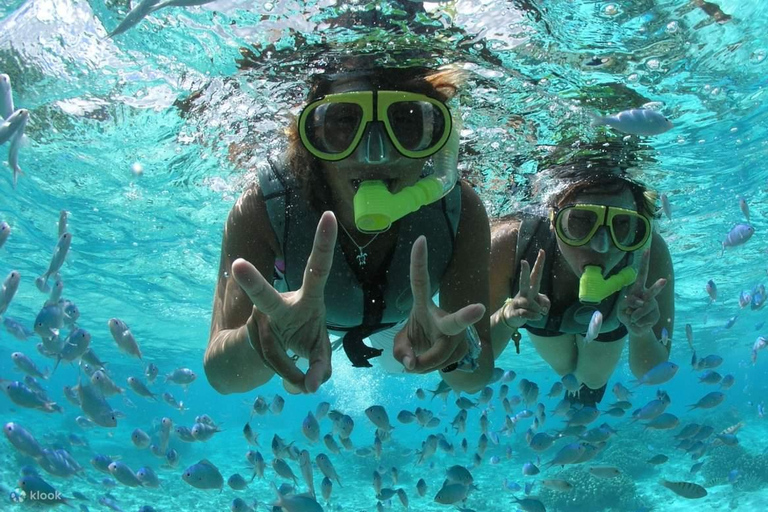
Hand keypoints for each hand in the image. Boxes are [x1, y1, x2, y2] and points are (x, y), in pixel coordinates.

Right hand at [231, 211, 335, 393]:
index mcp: (308, 300)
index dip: (323, 243)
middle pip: (266, 298)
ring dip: (291, 372)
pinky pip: (270, 368)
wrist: (267, 352)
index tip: (328, 215)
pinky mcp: (251, 343)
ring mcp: (261, 326)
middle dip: (253, 285)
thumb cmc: (304, 338)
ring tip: (305, 384)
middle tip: (237, 265)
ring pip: (272, 354)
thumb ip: (320, 368)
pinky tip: (298, 384)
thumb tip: (308, 388)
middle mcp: (280, 308)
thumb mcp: (319, 351)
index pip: (318, 268)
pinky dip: (291, 380)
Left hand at [393, 236, 485, 372]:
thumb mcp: (401, 343)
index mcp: (423, 306)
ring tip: (417, 361)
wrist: (437, 353)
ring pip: (441, 356)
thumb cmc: (416, 338)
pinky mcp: (465, 349)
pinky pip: (444, 365)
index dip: (419, 261)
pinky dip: (431, 368)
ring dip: (424, 363)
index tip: (421, 239)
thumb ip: (401, 351)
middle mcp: (444, 318)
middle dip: (466, 317)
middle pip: (453, 321)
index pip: (420, 282)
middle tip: (479, 309)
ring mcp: (458, 335)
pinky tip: (430, 362)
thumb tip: (412, 363)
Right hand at [499, 249, 549, 328]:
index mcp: (530, 288)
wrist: (511, 317)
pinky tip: (538, 317)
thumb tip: (543, 309)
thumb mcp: (539, 303)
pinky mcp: (514, 312)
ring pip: (528, 302)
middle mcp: (523, 292)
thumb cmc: (527, 306)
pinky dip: (534, 316)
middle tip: (523, 261)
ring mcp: (518, 302)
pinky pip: (526, 313)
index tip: (542, 250)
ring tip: (541, 313)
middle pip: (524, 280)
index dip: (539, 263)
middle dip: (524, 271)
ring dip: (537, 309)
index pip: (536, 273)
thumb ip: (545, 302)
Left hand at [617, 250, 666, 336]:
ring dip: (633, 315)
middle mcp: (647, 295)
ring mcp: (653, 305)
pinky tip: (638, 323)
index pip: (642, 274)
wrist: (634, 328)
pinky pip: (643, 319)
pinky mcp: (656, 315)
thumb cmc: (627, 314)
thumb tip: (642, 304)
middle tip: (664, 280)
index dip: (644, 262)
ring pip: (644, 308)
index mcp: (638, 290)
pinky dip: (636, 323)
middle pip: (652, 290)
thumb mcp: (622, 308)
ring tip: (632, 318)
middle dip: (657, 286)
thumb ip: (628, 304)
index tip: (646, 249)